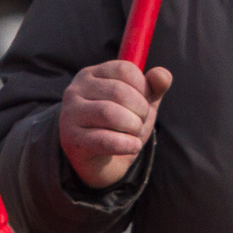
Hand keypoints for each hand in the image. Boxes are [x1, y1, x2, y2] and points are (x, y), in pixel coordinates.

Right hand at [58, 59, 173, 189]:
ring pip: (109, 113)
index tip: (145, 103)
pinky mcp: (71, 139)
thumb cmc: (120, 126)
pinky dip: (127, 144)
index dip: (143, 87)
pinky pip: (104, 139)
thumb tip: (163, 75)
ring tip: (136, 134)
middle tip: (141, 122)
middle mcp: (75, 90)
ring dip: (133, 126)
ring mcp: (70, 114)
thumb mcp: (140, 104)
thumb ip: (154, 87)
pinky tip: (133, 146)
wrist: (102, 163)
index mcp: (92, 74)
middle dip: (140, 110)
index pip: (124, 69)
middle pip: (118, 91)